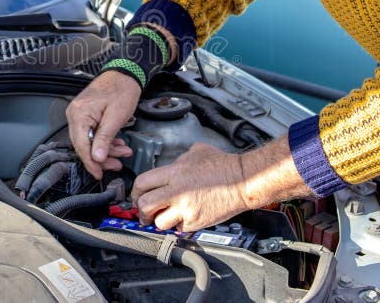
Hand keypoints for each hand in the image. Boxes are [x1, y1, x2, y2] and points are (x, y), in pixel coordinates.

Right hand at [66, 70, 138, 178]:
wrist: (125, 73)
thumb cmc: (122, 89)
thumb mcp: (116, 117)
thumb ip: (105, 139)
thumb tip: (96, 158)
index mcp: (79, 114)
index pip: (81, 146)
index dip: (90, 163)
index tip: (99, 174)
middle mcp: (75, 114)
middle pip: (84, 145)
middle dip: (101, 157)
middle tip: (116, 165)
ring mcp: (79, 114)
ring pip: (89, 141)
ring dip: (106, 150)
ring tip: (122, 153)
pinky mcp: (86, 114)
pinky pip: (92, 133)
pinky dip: (105, 141)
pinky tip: (117, 144)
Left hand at [131, 143, 250, 231]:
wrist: (243, 181)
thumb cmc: (223, 164)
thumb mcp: (195, 152)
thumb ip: (177, 161)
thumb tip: (169, 167)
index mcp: (174, 172)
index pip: (142, 183)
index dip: (135, 191)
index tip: (136, 195)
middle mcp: (178, 192)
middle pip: (145, 205)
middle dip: (141, 211)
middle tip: (143, 212)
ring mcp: (187, 209)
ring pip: (159, 222)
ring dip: (159, 221)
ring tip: (163, 217)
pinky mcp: (197, 222)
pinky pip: (179, 229)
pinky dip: (178, 226)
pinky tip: (182, 218)